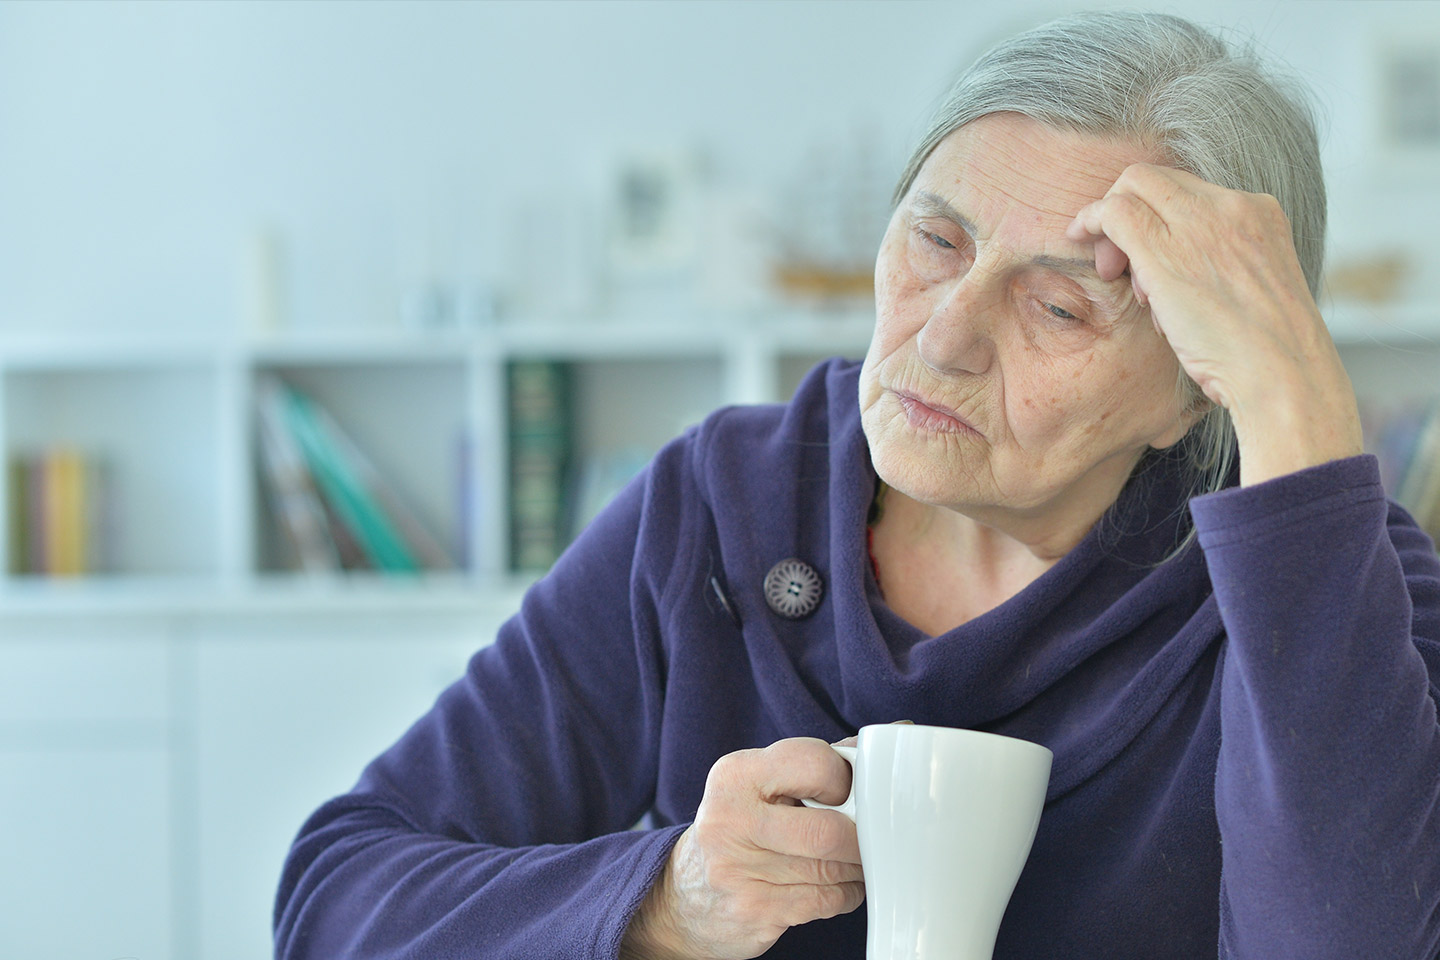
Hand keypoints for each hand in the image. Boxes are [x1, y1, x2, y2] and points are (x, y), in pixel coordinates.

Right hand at [620, 738, 864, 959]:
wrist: (685, 896)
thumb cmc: (737, 829)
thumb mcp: (758, 785)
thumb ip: (811, 765)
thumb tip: (876, 745)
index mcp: (734, 775)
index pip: (814, 763)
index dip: (845, 778)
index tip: (847, 791)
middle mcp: (730, 820)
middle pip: (829, 830)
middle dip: (859, 835)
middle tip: (865, 833)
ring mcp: (739, 871)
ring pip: (833, 868)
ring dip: (857, 865)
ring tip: (851, 857)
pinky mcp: (756, 911)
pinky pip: (829, 900)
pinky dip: (847, 891)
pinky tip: (836, 882)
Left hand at [1065, 163, 1362, 485]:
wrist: (1280, 372)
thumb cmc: (1264, 353)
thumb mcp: (1251, 291)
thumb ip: (1220, 265)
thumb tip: (1176, 271)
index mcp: (1259, 213)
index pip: (1191, 191)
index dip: (1159, 215)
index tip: (1145, 259)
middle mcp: (1232, 205)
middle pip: (1159, 180)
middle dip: (1128, 212)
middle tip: (1115, 264)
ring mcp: (1200, 222)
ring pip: (1134, 185)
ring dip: (1113, 227)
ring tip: (1127, 285)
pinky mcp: (1166, 248)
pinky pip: (1114, 211)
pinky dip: (1091, 220)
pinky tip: (1078, 237)